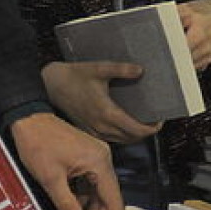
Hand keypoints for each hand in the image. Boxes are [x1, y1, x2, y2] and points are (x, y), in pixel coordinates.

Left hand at [11, 112, 123, 209]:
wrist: (28, 121)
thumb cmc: (39, 143)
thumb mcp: (51, 180)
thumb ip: (67, 205)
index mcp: (98, 161)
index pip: (113, 196)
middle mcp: (100, 157)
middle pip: (106, 193)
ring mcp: (93, 156)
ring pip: (96, 188)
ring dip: (89, 206)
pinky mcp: (84, 156)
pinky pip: (88, 180)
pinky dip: (82, 195)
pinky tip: (73, 209)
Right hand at [40, 60, 160, 143]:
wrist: (50, 85)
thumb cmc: (73, 76)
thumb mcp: (99, 68)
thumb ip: (121, 69)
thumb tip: (140, 70)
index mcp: (107, 113)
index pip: (136, 130)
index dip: (152, 128)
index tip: (160, 120)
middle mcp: (102, 126)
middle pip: (132, 138)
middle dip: (146, 132)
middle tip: (154, 120)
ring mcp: (94, 130)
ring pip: (122, 140)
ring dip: (135, 135)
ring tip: (143, 122)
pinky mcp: (89, 130)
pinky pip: (111, 138)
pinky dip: (122, 135)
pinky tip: (125, 123)